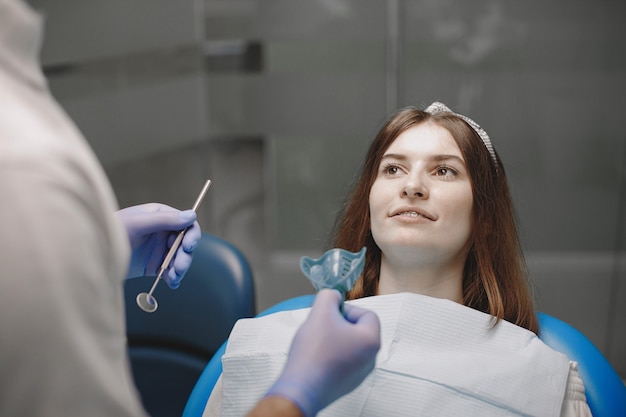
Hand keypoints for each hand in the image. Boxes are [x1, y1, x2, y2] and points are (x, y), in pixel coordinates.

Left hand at [116, 203, 200, 287]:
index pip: (185, 224)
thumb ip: (164, 220)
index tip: (188, 246)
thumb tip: (191, 216)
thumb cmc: (111, 232)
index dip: (191, 235)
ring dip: (180, 269)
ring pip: (179, 259)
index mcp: (161, 217)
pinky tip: (171, 283)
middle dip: (184, 256)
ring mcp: (159, 249)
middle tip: (179, 268)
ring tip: (173, 278)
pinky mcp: (154, 265)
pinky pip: (170, 271)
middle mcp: (162, 232)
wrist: (93, 255)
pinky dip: (174, 278)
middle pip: (185, 244)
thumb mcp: (138, 223)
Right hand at [265, 289, 380, 416]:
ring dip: (333, 339)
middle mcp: (370, 359)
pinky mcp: (346, 384)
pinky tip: (314, 357)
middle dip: (339, 324)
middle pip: (358, 330)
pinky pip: (342, 361)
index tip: (330, 313)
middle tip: (321, 326)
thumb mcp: (320, 312)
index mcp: (371, 340)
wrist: (301, 388)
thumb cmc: (314, 351)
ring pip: (349, 346)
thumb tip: (333, 297)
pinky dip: (329, 355)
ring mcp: (359, 374)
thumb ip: (329, 296)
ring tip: (316, 342)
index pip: (367, 314)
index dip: (347, 309)